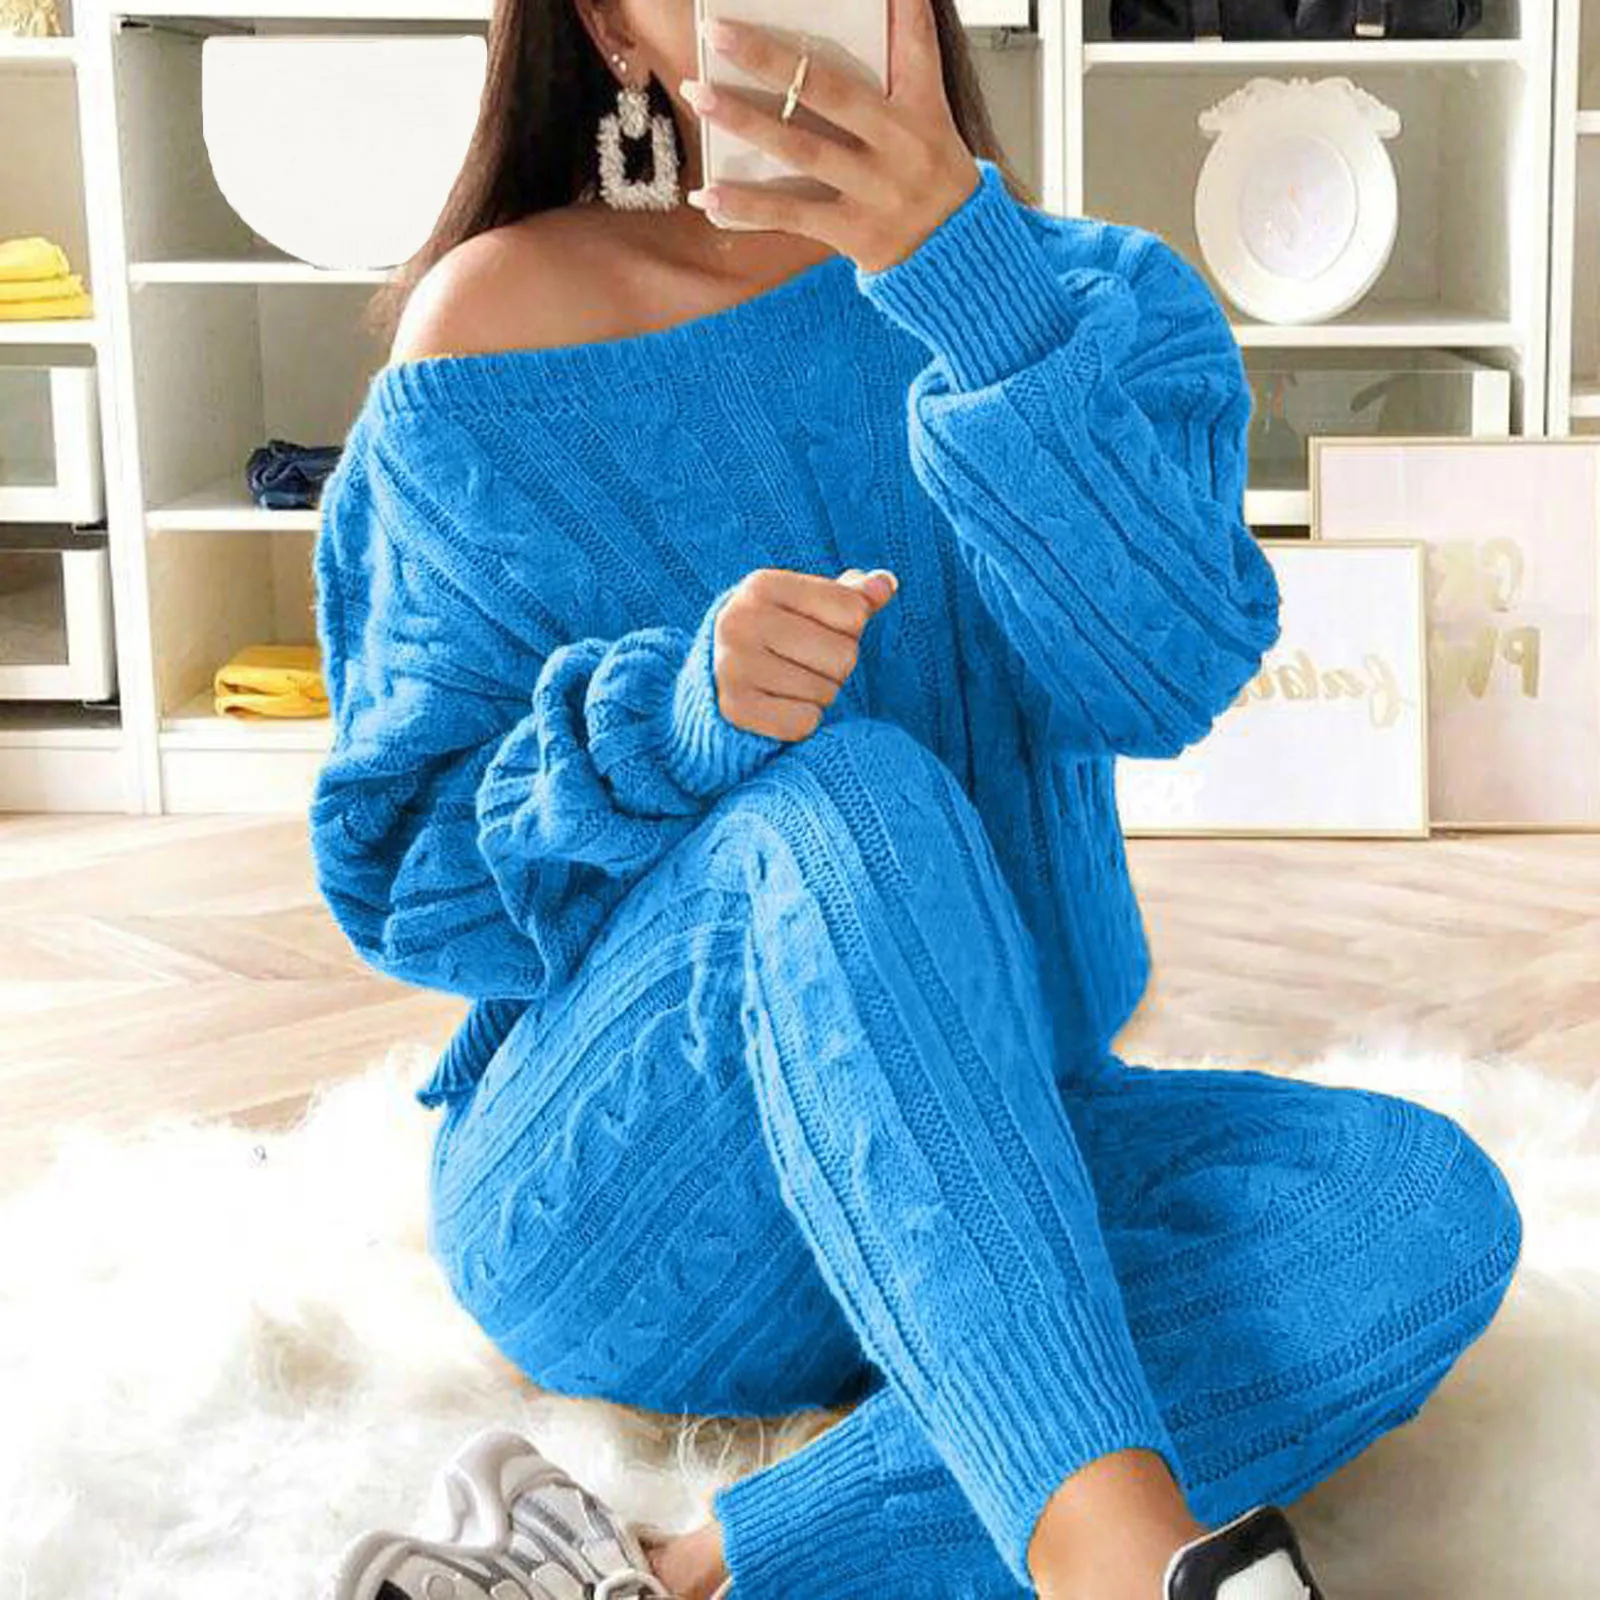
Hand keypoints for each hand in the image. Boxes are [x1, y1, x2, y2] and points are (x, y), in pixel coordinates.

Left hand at [677, 0, 981, 273]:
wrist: (961, 256)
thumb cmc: (934, 176)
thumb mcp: (933, 113)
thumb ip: (910, 57)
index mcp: (919, 110)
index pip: (909, 45)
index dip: (894, 9)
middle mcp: (898, 147)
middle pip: (829, 92)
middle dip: (770, 60)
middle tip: (718, 34)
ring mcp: (875, 192)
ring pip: (802, 150)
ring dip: (746, 122)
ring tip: (701, 96)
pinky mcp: (854, 233)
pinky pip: (792, 215)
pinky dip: (748, 206)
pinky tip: (708, 194)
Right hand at [714, 567, 897, 740]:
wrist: (711, 683)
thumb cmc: (773, 638)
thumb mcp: (805, 608)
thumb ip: (849, 597)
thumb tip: (886, 584)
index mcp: (762, 585)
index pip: (852, 611)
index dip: (848, 630)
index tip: (816, 632)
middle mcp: (742, 621)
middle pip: (843, 655)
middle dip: (835, 668)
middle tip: (802, 666)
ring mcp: (733, 666)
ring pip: (825, 692)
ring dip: (818, 696)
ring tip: (788, 686)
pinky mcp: (734, 709)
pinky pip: (804, 723)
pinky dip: (801, 722)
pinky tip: (779, 708)